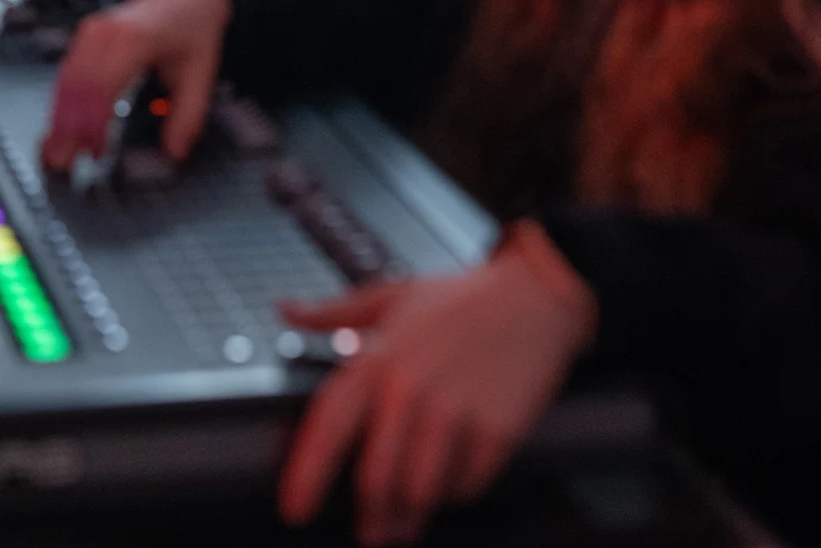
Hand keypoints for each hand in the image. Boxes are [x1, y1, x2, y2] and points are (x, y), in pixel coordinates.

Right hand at [42, 0, 231, 169]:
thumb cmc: (190, 28)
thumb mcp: (201, 73)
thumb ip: (188, 116)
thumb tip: (174, 152)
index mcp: (133, 39)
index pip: (103, 86)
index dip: (94, 122)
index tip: (95, 151)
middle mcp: (105, 32)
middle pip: (77, 84)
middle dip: (67, 126)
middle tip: (62, 161)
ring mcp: (91, 32)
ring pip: (66, 79)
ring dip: (60, 116)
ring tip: (56, 151)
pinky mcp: (85, 37)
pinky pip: (67, 72)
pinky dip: (62, 102)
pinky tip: (60, 126)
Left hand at [277, 222, 597, 544]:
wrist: (535, 295)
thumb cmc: (461, 298)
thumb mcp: (389, 296)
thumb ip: (332, 312)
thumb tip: (285, 310)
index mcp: (378, 359)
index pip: (330, 426)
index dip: (307, 474)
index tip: (294, 509)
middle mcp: (411, 390)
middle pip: (376, 479)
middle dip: (370, 516)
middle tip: (370, 531)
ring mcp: (457, 413)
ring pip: (420, 493)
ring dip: (410, 515)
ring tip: (405, 523)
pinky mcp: (497, 432)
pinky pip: (466, 486)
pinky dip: (454, 493)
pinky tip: (449, 484)